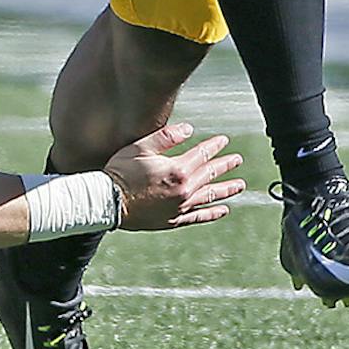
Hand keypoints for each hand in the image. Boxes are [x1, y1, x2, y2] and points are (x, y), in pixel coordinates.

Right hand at [103, 122, 247, 230]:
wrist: (109, 202)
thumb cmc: (120, 172)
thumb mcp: (140, 147)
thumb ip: (166, 137)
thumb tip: (189, 129)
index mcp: (177, 169)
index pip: (202, 154)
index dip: (214, 146)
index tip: (224, 141)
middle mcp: (184, 189)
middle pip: (210, 174)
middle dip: (225, 165)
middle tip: (237, 160)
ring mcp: (181, 206)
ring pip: (210, 196)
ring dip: (227, 189)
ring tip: (239, 185)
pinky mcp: (174, 219)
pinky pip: (200, 216)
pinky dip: (213, 213)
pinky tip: (223, 210)